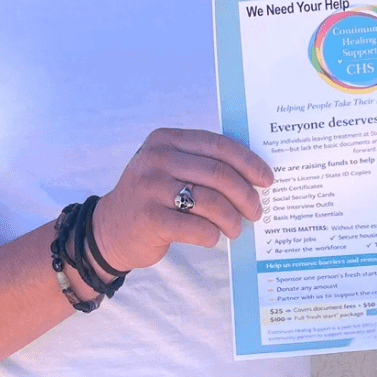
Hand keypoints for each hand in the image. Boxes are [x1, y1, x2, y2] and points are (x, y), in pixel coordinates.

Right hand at [91, 128, 272, 273]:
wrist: (109, 229)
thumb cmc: (152, 198)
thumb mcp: (169, 168)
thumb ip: (201, 164)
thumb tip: (253, 176)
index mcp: (166, 140)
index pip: (218, 145)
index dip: (248, 162)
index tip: (266, 179)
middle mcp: (156, 159)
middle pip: (218, 173)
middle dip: (245, 194)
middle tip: (256, 210)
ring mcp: (150, 188)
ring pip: (210, 201)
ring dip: (232, 218)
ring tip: (236, 228)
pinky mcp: (150, 218)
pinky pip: (196, 226)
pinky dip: (212, 234)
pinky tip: (213, 237)